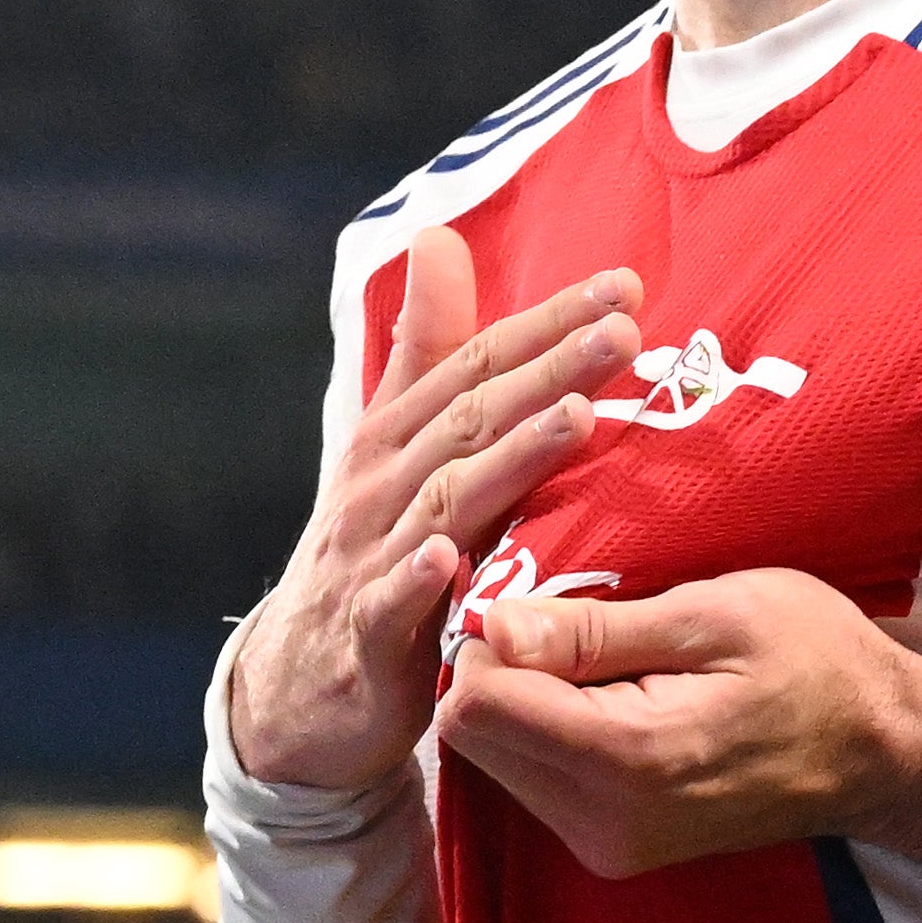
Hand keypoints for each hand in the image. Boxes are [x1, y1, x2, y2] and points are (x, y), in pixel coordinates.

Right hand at [220, 231, 640, 797]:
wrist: (296, 687)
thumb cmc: (367, 550)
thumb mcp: (392, 446)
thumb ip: (426, 350)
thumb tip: (438, 236)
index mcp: (397, 434)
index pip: (479, 364)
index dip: (548, 323)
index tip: (625, 286)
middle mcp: (383, 483)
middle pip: (473, 417)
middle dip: (550, 370)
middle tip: (624, 332)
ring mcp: (371, 558)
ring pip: (447, 498)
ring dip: (509, 457)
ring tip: (575, 418)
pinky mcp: (365, 637)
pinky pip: (390, 603)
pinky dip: (416, 577)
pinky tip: (450, 555)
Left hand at [436, 569, 921, 882]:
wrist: (884, 752)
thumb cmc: (817, 660)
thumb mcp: (716, 615)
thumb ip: (597, 630)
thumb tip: (492, 626)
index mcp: (627, 759)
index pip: (476, 704)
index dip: (489, 635)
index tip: (542, 593)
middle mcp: (603, 823)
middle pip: (473, 736)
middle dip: (500, 668)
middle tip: (570, 616)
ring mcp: (607, 847)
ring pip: (497, 759)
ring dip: (524, 698)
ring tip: (601, 651)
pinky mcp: (613, 850)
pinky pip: (534, 780)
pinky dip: (550, 729)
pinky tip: (610, 691)